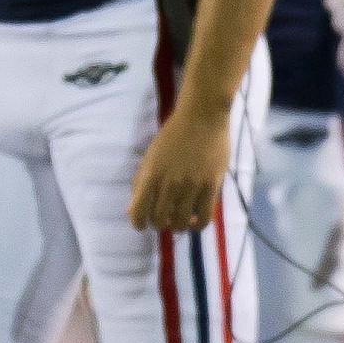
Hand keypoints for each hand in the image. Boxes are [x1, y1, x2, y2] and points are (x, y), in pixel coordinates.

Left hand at [129, 99, 230, 234]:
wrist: (202, 116)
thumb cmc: (173, 135)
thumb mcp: (150, 157)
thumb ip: (140, 183)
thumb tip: (132, 211)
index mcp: (150, 175)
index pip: (138, 213)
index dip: (139, 224)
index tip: (144, 224)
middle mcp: (169, 184)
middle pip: (160, 220)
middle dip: (160, 224)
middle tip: (165, 219)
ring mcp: (191, 185)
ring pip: (182, 222)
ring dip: (179, 225)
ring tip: (181, 220)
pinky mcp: (211, 185)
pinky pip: (205, 217)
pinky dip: (198, 225)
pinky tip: (196, 220)